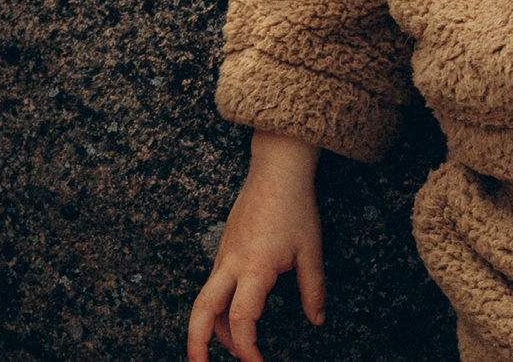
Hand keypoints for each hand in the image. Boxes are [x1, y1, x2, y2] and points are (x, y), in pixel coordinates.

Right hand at [187, 132, 325, 361]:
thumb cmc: (294, 206)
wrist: (276, 168)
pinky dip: (217, 306)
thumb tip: (316, 320)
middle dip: (197, 343)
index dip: (247, 349)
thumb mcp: (311, 251)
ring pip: (206, 298)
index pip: (241, 319)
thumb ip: (312, 290)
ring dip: (212, 327)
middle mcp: (231, 263)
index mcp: (254, 267)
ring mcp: (224, 254)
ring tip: (229, 349)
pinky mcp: (224, 247)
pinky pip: (214, 283)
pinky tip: (233, 315)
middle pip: (202, 310)